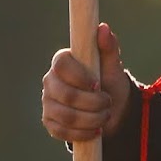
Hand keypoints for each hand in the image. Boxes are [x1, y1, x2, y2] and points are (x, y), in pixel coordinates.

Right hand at [41, 23, 130, 142]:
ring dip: (92, 119)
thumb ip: (108, 47)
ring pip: (66, 116)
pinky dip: (83, 133)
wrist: (111, 110)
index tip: (97, 84)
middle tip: (108, 103)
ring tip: (106, 116)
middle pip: (65, 94)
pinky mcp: (50, 122)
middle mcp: (50, 81)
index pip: (61, 66)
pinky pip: (62, 131)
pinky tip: (95, 130)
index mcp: (62, 62)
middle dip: (92, 103)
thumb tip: (103, 28)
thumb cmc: (109, 82)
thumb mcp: (112, 66)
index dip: (80, 77)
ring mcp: (48, 103)